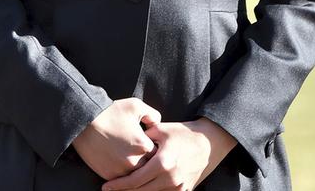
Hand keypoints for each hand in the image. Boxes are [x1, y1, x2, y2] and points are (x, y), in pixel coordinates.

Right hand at [72, 97, 161, 179]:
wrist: (84, 121)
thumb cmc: (110, 112)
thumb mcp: (135, 105)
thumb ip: (152, 115)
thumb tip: (157, 126)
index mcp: (144, 145)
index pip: (157, 154)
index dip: (153, 150)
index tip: (146, 145)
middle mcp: (135, 161)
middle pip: (148, 167)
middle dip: (145, 161)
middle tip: (138, 154)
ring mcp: (121, 170)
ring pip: (135, 175)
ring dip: (134, 169)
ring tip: (127, 158)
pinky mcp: (109, 175)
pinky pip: (121, 180)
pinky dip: (121, 174)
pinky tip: (118, 163)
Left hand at [99, 116, 237, 190]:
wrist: (208, 143)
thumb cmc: (183, 133)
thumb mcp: (161, 130)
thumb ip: (142, 137)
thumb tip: (127, 141)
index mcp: (163, 163)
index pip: (135, 181)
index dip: (118, 185)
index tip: (105, 187)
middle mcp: (171, 179)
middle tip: (111, 190)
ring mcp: (179, 187)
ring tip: (125, 190)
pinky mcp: (184, 190)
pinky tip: (142, 189)